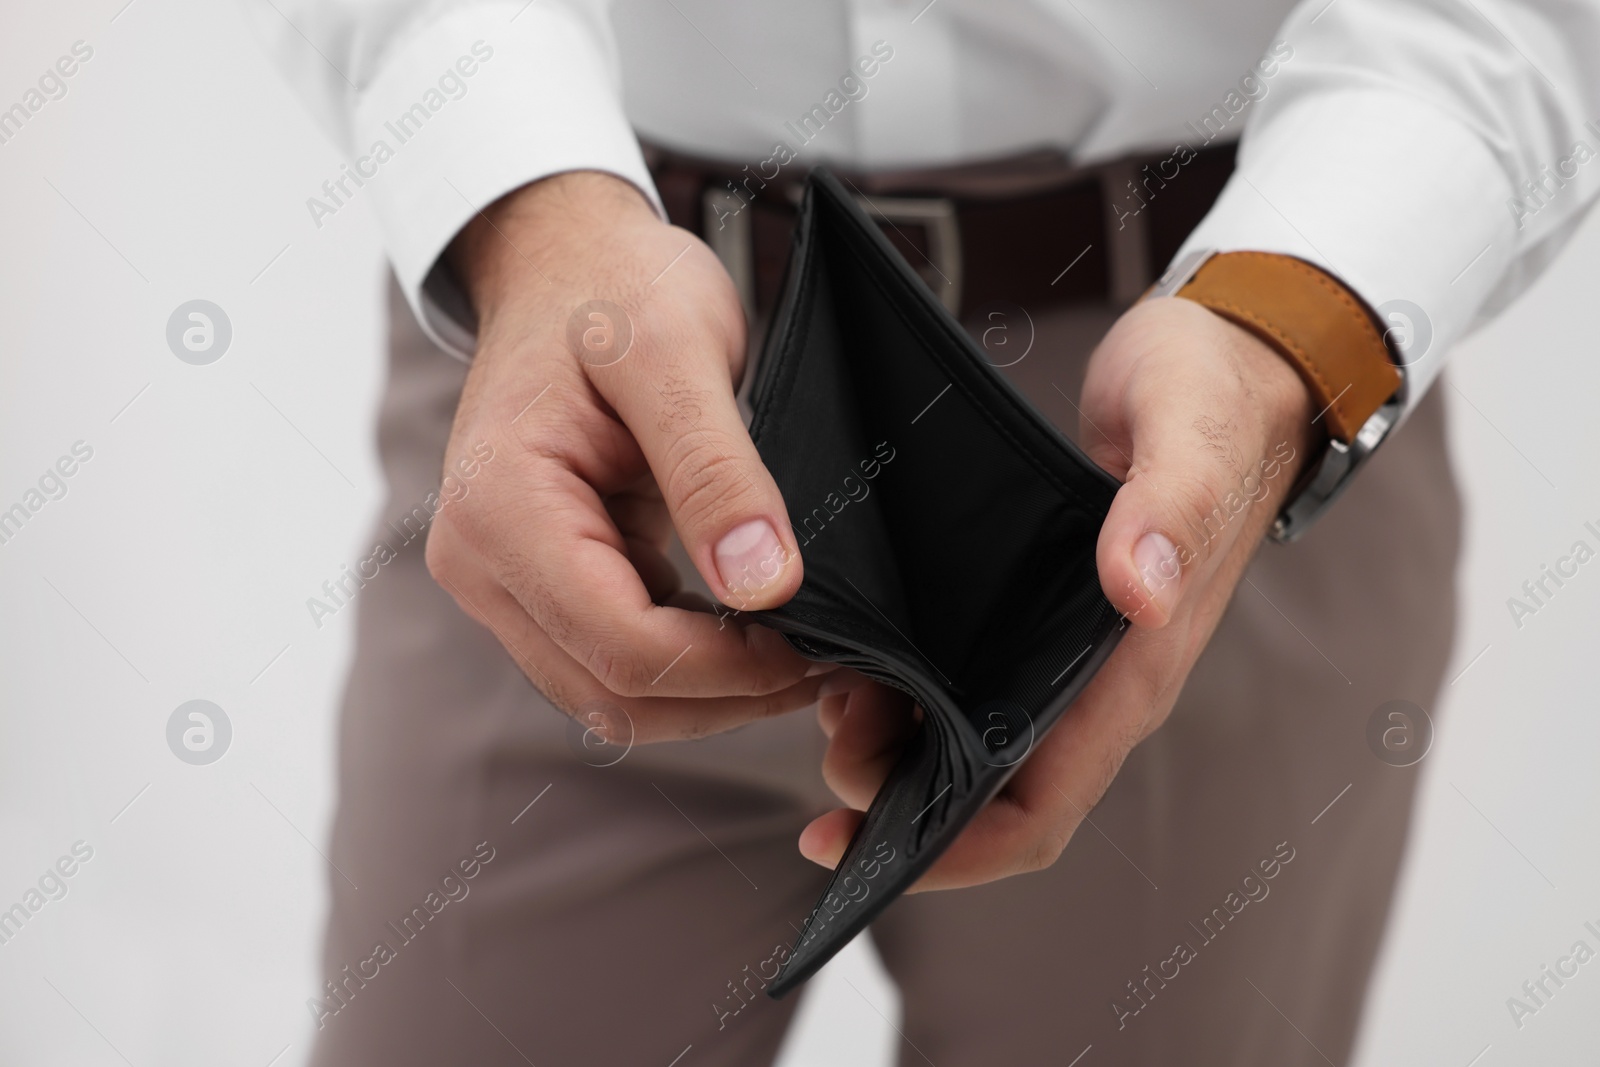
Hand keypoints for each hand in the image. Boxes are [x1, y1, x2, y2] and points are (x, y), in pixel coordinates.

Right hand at [426, 171, 825, 742]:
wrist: (564, 263)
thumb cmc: (612, 287)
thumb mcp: (676, 354)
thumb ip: (715, 472)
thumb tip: (763, 586)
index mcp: (501, 511)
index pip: (623, 647)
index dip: (730, 667)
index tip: (817, 641)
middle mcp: (481, 564)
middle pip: (616, 692)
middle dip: (728, 692)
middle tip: (827, 655)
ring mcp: (503, 582)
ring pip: (614, 695)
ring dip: (710, 690)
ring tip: (798, 645)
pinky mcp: (538, 585)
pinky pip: (613, 660)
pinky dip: (688, 661)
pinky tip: (751, 626)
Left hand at [800, 296, 1317, 887]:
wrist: (1230, 359)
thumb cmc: (1213, 393)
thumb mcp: (1193, 432)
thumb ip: (1171, 507)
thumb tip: (1138, 590)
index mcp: (1134, 671)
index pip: (1040, 810)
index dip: (954, 852)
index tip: (864, 851)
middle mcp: (1096, 681)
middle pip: (991, 794)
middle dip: (902, 801)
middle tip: (826, 744)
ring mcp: (1065, 651)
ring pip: (970, 743)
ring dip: (894, 747)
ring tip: (829, 698)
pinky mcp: (1035, 609)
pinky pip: (966, 681)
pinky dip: (907, 691)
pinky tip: (855, 658)